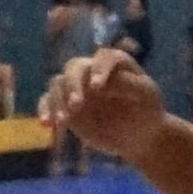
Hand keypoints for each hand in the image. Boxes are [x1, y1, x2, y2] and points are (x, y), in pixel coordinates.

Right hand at [46, 46, 165, 159]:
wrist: (139, 135)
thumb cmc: (147, 111)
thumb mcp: (147, 96)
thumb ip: (128, 85)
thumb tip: (99, 85)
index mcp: (114, 62)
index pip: (103, 58)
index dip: (99, 69)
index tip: (98, 87)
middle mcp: (91, 70)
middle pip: (74, 68)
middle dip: (73, 85)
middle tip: (76, 106)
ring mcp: (77, 87)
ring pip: (57, 84)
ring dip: (57, 100)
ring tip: (63, 121)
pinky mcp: (66, 105)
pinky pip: (48, 102)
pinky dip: (45, 110)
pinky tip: (47, 124)